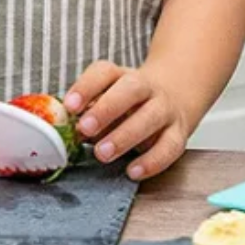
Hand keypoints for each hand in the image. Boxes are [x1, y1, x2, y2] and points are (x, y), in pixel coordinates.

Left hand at [63, 61, 191, 180]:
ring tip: (102, 153)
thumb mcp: (110, 97)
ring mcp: (166, 109)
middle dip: (107, 109)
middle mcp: (148, 88)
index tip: (69, 106)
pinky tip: (133, 171)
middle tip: (85, 128)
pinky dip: (152, 161)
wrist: (178, 93)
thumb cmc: (132, 102)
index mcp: (123, 76)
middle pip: (131, 89)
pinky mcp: (180, 132)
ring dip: (125, 136)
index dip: (86, 87)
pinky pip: (170, 146)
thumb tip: (64, 131)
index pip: (104, 73)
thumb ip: (88, 112)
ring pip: (151, 117)